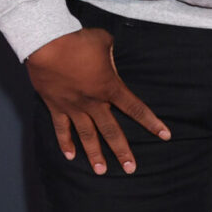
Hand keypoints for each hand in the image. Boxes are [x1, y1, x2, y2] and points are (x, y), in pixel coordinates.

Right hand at [26, 28, 169, 174]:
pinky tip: (70, 156)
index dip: (152, 122)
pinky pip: (61, 128)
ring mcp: (73, 106)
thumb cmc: (78, 40)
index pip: (136, 108)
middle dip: (122, 151)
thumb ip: (112, 55)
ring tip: (101, 171)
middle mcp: (93, 102)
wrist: (46, 43)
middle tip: (130, 168)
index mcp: (110, 87)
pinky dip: (65, 142)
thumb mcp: (104, 43)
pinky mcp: (55, 106)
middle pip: (112, 131)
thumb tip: (110, 58)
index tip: (165, 136)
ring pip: (87, 135)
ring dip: (94, 154)